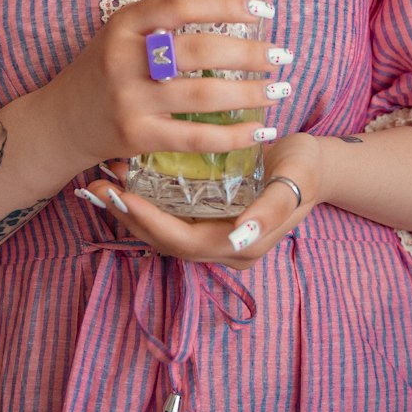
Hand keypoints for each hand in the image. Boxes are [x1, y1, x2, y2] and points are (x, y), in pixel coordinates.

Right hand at [36, 0, 290, 174]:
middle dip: (249, 53)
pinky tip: (258, 131)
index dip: (227, 4)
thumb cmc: (103, 70)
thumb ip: (163, 22)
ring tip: (279, 90)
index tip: (263, 9)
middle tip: (281, 54)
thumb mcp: (122, 34)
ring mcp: (130, 99)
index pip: (182, 3)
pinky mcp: (136, 136)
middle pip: (199, 51)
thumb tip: (232, 11)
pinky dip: (232, 136)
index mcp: (124, 22)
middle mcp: (124, 58)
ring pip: (203, 96)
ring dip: (250, 94)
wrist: (60, 121)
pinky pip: (194, 138)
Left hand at [91, 133, 323, 269]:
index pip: (182, 241)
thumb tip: (241, 236)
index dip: (149, 222)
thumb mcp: (296, 182)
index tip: (120, 196)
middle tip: (96, 186)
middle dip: (128, 215)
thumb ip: (272, 209)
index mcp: (241, 246)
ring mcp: (213, 233)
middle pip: (164, 240)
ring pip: (162, 229)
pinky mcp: (207, 215)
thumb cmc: (306, 169)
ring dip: (131, 207)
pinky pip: (169, 213)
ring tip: (102, 179)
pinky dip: (145, 198)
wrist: (315, 164)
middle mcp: (222, 247)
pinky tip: (126, 174)